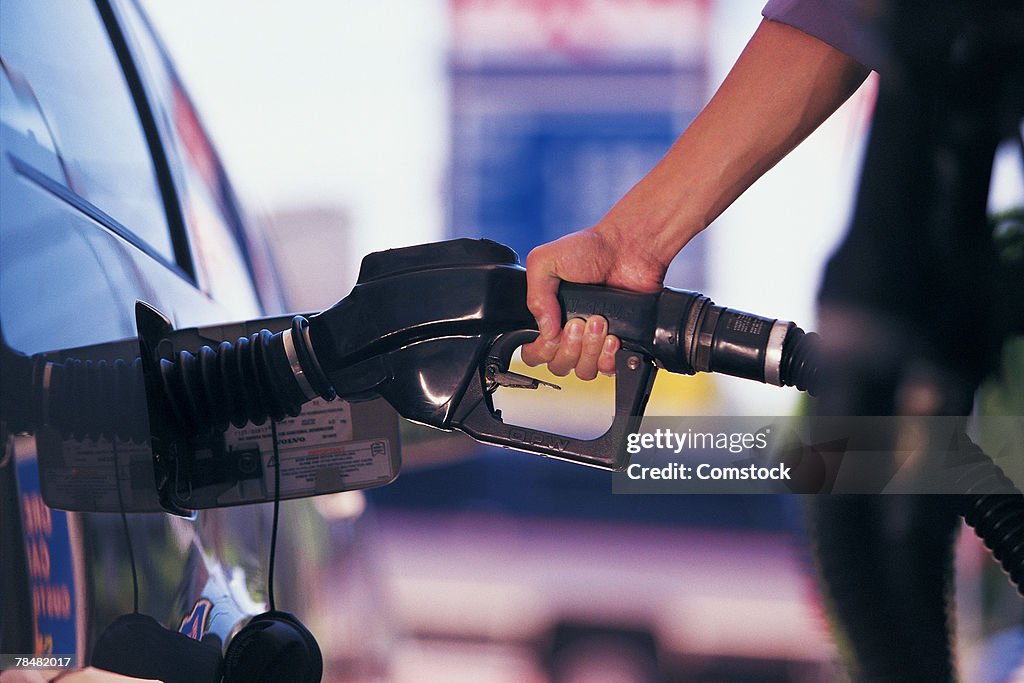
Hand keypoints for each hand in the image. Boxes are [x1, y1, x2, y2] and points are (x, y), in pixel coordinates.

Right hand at [521, 226, 667, 378]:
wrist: (629, 248)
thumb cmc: (592, 249)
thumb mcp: (545, 260)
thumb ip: (535, 296)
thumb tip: (544, 332)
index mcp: (549, 316)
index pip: (534, 352)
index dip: (539, 351)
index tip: (550, 335)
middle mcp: (571, 332)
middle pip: (559, 366)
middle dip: (568, 347)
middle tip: (578, 322)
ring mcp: (594, 340)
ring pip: (583, 371)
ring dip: (589, 349)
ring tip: (599, 321)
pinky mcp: (618, 343)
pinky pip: (608, 369)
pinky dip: (609, 357)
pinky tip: (613, 336)